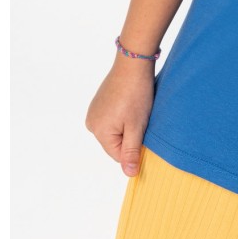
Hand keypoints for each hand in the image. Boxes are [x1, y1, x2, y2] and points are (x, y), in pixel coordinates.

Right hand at [84, 56, 155, 176]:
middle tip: (142, 120)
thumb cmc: (136, 95)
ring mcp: (94, 112)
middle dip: (131, 136)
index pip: (118, 155)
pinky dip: (124, 116)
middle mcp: (91, 123)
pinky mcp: (100, 103)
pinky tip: (132, 105)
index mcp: (99, 131)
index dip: (135, 149)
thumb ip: (131, 152)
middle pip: (115, 143)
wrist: (133, 64)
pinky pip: (113, 119)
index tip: (146, 134)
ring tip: (137, 111)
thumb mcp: (137, 126)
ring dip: (128, 126)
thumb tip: (129, 174)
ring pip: (115, 131)